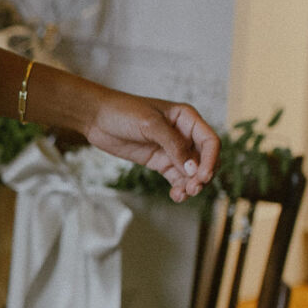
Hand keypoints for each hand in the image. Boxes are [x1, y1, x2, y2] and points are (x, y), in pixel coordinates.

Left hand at [76, 86, 218, 203]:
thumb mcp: (150, 124)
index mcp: (187, 118)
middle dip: (201, 176)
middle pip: (204, 159)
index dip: (211, 160)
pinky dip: (179, 188)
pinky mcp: (159, 161)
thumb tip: (192, 168)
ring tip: (182, 195)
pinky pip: (176, 178)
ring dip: (191, 185)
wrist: (96, 117)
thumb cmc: (123, 111)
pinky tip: (176, 195)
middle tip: (192, 189)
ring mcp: (172, 149)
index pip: (210, 141)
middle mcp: (183, 134)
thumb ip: (173, 145)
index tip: (202, 176)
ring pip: (191, 172)